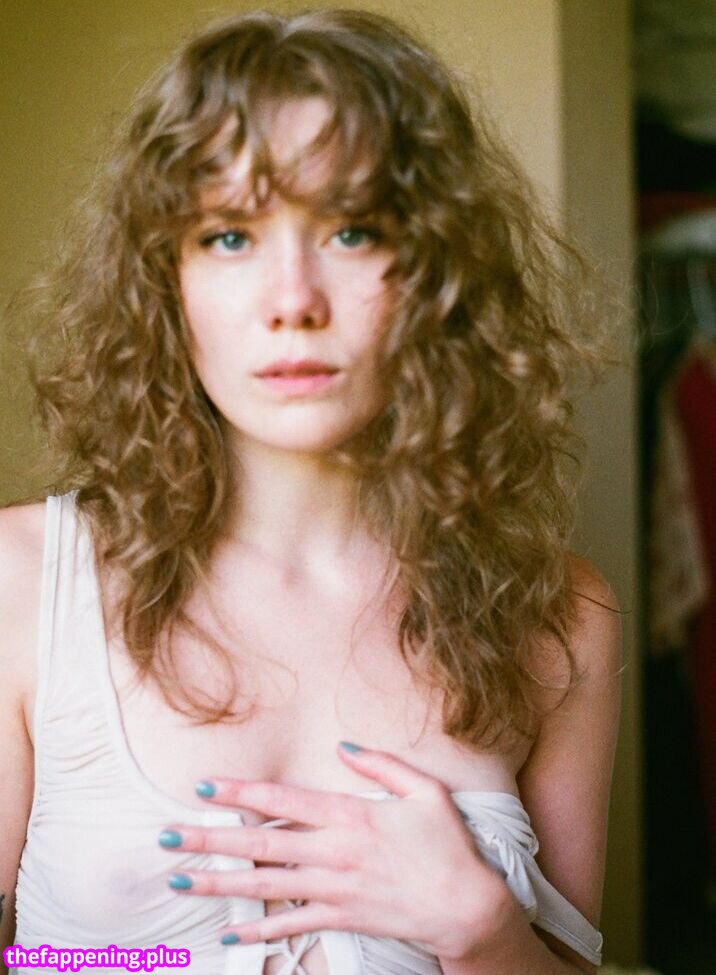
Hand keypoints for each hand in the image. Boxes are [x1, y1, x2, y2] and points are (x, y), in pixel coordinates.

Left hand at [159, 743, 513, 959]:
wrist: (465, 906)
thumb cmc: (447, 845)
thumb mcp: (424, 790)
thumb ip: (381, 765)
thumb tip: (342, 746)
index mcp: (349, 816)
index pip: (282, 801)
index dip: (240, 794)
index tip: (204, 788)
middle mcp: (333, 853)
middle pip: (260, 845)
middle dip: (209, 841)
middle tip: (166, 838)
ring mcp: (333, 890)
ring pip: (265, 887)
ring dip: (219, 883)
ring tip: (180, 879)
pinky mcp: (341, 919)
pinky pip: (291, 927)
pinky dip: (258, 933)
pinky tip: (228, 933)